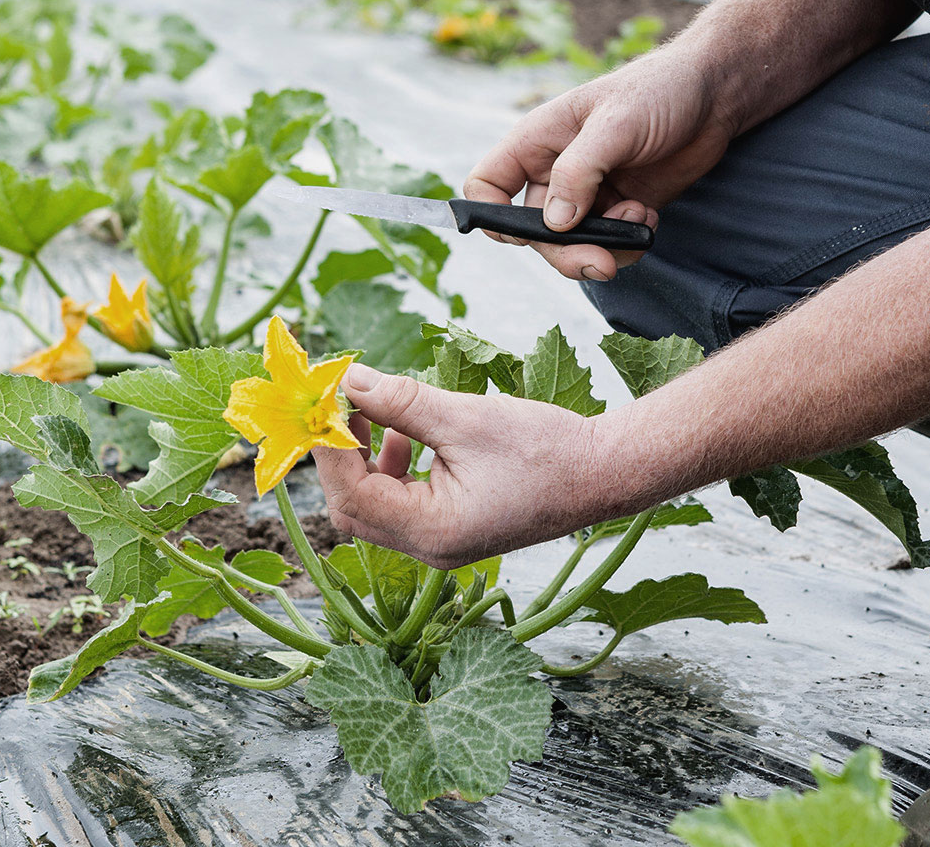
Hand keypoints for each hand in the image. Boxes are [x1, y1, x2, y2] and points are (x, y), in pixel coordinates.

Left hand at [311, 364, 637, 569]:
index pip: (353, 494)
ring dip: (365, 458)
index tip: (324, 399)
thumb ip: (401, 403)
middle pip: (354, 509)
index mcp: (433, 531)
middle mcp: (431, 548)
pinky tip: (407, 434)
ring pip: (375, 506)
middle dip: (341, 454)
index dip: (330, 445)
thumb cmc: (547, 450)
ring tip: (375, 410)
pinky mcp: (453, 528)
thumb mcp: (466, 418)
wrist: (605, 473)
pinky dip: (392, 468)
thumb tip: (350, 381)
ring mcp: (442, 543)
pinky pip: (402, 504)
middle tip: (340, 402)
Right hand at [465, 45, 734, 281]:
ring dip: (604, 248)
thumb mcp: (616, 123)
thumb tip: (554, 223)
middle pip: (533, 231)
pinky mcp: (620, 208)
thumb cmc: (660, 90)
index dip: (490, 214)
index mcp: (538, 141)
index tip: (519, 237)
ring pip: (572, 245)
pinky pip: (609, 244)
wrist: (716, 95)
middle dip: (565, 252)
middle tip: (602, 262)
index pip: (487, 184)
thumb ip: (580, 170)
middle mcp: (555, 170)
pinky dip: (629, 242)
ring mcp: (588, 193)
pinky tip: (650, 215)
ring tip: (640, 219)